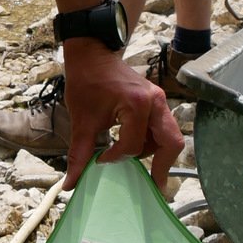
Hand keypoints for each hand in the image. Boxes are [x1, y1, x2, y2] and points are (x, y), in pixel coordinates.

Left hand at [62, 42, 183, 190]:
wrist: (92, 56)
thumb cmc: (87, 83)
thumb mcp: (81, 120)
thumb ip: (79, 154)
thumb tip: (71, 184)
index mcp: (137, 104)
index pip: (133, 145)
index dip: (116, 158)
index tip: (100, 160)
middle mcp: (155, 102)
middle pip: (171, 143)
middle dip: (161, 166)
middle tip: (153, 187)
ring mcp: (159, 100)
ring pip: (170, 137)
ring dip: (155, 153)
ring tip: (134, 161)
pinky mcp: (157, 101)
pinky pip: (164, 128)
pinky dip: (153, 142)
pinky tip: (135, 147)